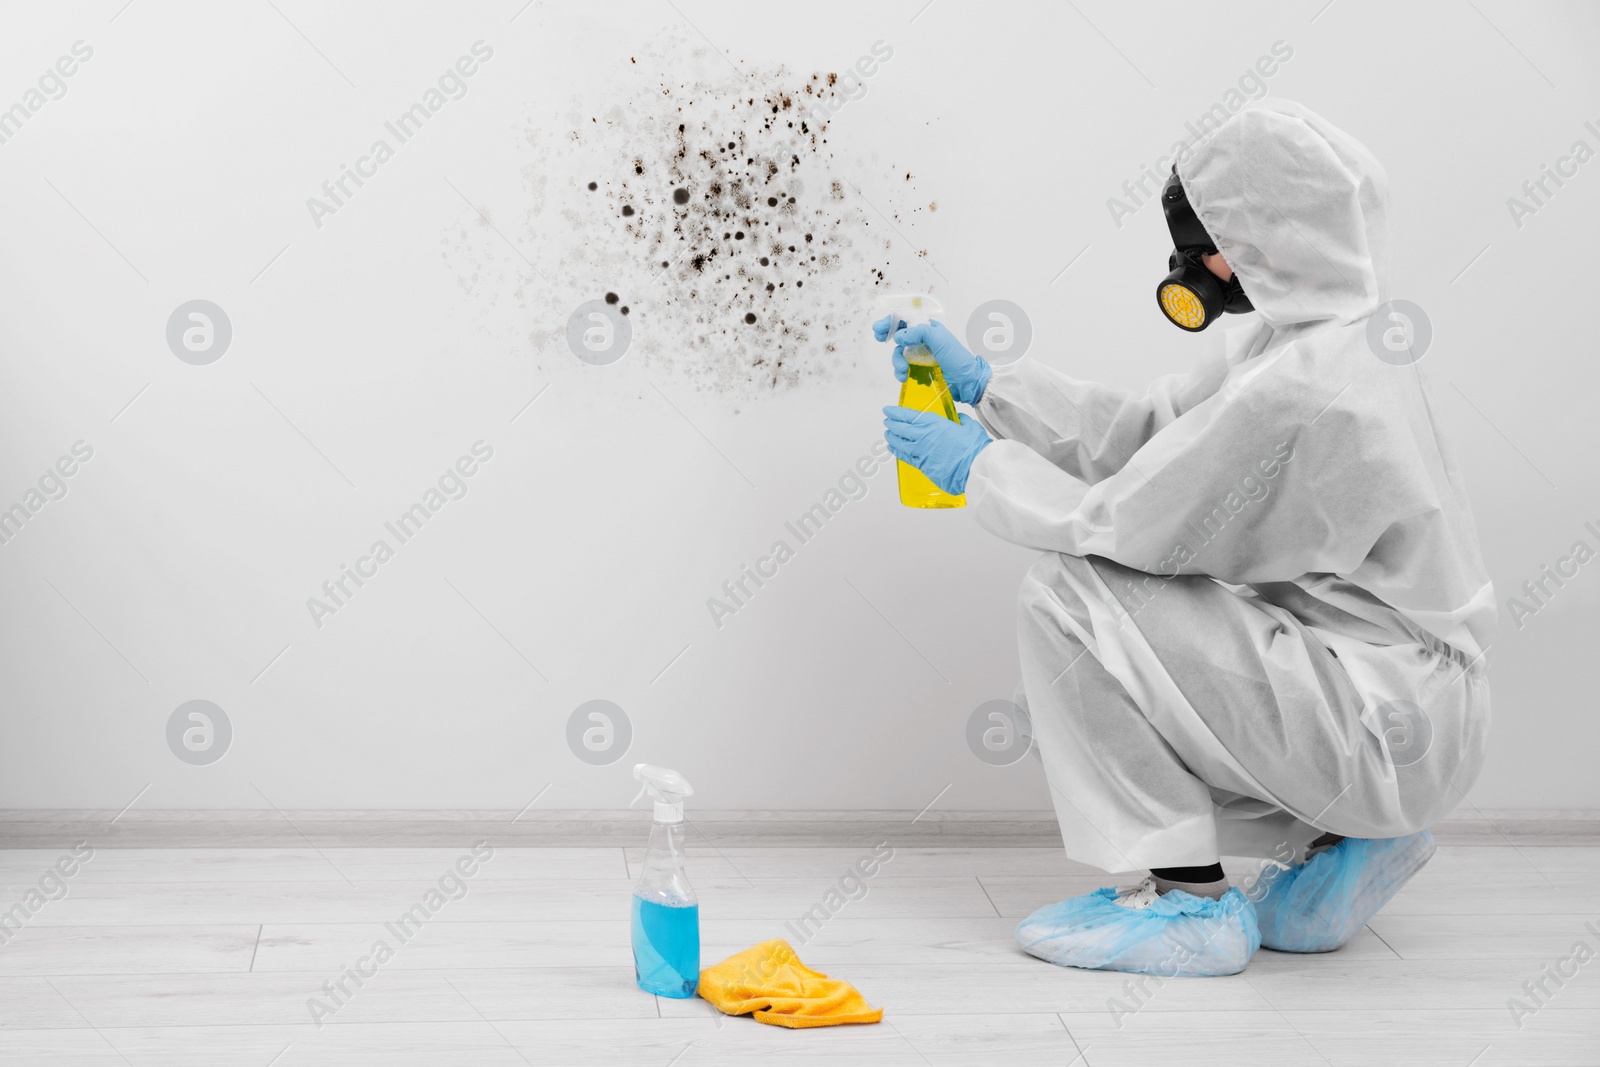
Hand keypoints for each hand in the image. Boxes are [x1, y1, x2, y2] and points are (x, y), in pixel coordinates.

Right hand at [872, 317, 992, 405]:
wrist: (967, 381)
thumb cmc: (957, 358)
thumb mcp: (939, 339)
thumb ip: (918, 333)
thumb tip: (898, 336)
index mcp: (928, 329)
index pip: (906, 320)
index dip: (891, 321)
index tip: (880, 328)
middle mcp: (923, 340)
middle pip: (899, 335)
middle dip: (889, 337)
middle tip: (880, 339)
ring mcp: (921, 355)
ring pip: (900, 354)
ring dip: (896, 361)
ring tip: (902, 370)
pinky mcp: (919, 369)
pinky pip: (903, 368)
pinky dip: (900, 372)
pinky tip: (904, 377)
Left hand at [882, 407, 991, 495]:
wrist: (974, 467)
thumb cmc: (973, 447)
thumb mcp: (969, 426)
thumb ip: (961, 421)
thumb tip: (960, 420)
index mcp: (934, 423)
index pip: (908, 416)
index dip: (895, 412)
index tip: (888, 410)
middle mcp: (923, 436)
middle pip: (901, 429)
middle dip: (891, 424)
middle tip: (887, 421)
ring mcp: (921, 452)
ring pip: (900, 443)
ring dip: (892, 438)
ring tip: (887, 434)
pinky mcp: (922, 465)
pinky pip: (906, 457)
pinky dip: (898, 452)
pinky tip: (893, 449)